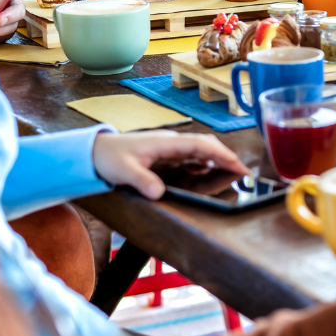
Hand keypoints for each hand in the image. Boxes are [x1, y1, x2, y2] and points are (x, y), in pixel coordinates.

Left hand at [91, 130, 248, 199]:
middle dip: (226, 157)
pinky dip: (204, 162)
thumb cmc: (108, 158)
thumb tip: (159, 193)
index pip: (201, 145)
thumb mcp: (123, 172)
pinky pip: (191, 155)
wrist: (93, 151)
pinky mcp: (165, 153)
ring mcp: (169, 147)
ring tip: (231, 172)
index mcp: (166, 143)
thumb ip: (142, 181)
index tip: (238, 167)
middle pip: (207, 144)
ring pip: (201, 148)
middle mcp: (171, 142)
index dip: (222, 155)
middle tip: (242, 173)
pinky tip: (206, 170)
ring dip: (217, 159)